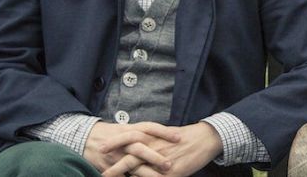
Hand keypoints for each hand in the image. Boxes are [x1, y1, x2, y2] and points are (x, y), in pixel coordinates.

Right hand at [84, 121, 179, 174]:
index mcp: (130, 129)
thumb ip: (144, 133)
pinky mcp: (108, 166)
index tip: (179, 137)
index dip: (164, 132)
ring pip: (131, 165)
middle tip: (169, 164)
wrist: (85, 138)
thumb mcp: (127, 128)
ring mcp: (115, 155)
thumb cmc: (112, 133)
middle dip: (154, 156)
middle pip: (140, 148)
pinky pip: (121, 175)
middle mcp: (123, 142)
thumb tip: (166, 134)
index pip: (149, 127)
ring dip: (145, 173)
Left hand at [103, 122, 222, 176]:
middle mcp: (156, 148)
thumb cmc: (185, 136)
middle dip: (115, 167)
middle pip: (130, 158)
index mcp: (153, 137)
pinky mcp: (173, 173)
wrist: (205, 138)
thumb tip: (137, 145)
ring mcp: (164, 162)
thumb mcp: (165, 134)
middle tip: (102, 174)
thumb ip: (151, 140)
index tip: (101, 149)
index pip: (129, 138)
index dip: (114, 143)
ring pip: (141, 173)